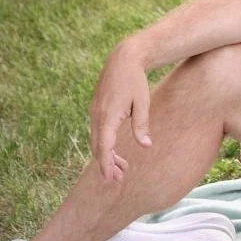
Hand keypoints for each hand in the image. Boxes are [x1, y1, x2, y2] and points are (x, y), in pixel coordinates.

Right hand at [89, 44, 152, 181]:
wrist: (123, 60)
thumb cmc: (136, 81)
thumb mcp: (142, 103)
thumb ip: (142, 125)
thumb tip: (146, 146)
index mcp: (108, 115)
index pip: (104, 146)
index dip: (107, 164)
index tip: (111, 178)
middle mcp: (97, 115)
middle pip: (98, 147)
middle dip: (106, 165)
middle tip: (119, 180)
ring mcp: (94, 112)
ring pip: (97, 141)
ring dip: (107, 156)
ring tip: (122, 170)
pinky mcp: (97, 110)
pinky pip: (98, 132)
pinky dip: (105, 145)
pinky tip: (117, 152)